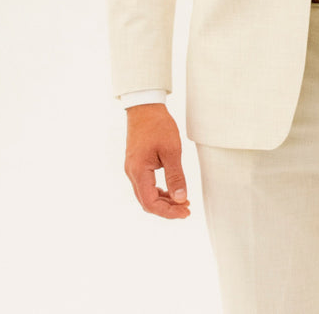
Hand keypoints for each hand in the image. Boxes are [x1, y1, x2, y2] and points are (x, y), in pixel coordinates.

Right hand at [124, 103, 190, 218]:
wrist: (145, 106)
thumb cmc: (158, 125)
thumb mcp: (172, 150)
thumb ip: (175, 176)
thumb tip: (180, 199)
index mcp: (138, 171)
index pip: (150, 203)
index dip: (168, 212)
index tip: (185, 211)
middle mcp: (132, 173)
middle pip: (147, 202)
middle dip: (167, 209)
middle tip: (186, 209)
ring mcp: (132, 169)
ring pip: (146, 195)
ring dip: (163, 201)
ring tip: (182, 201)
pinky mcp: (136, 164)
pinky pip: (146, 185)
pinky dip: (158, 191)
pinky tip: (172, 190)